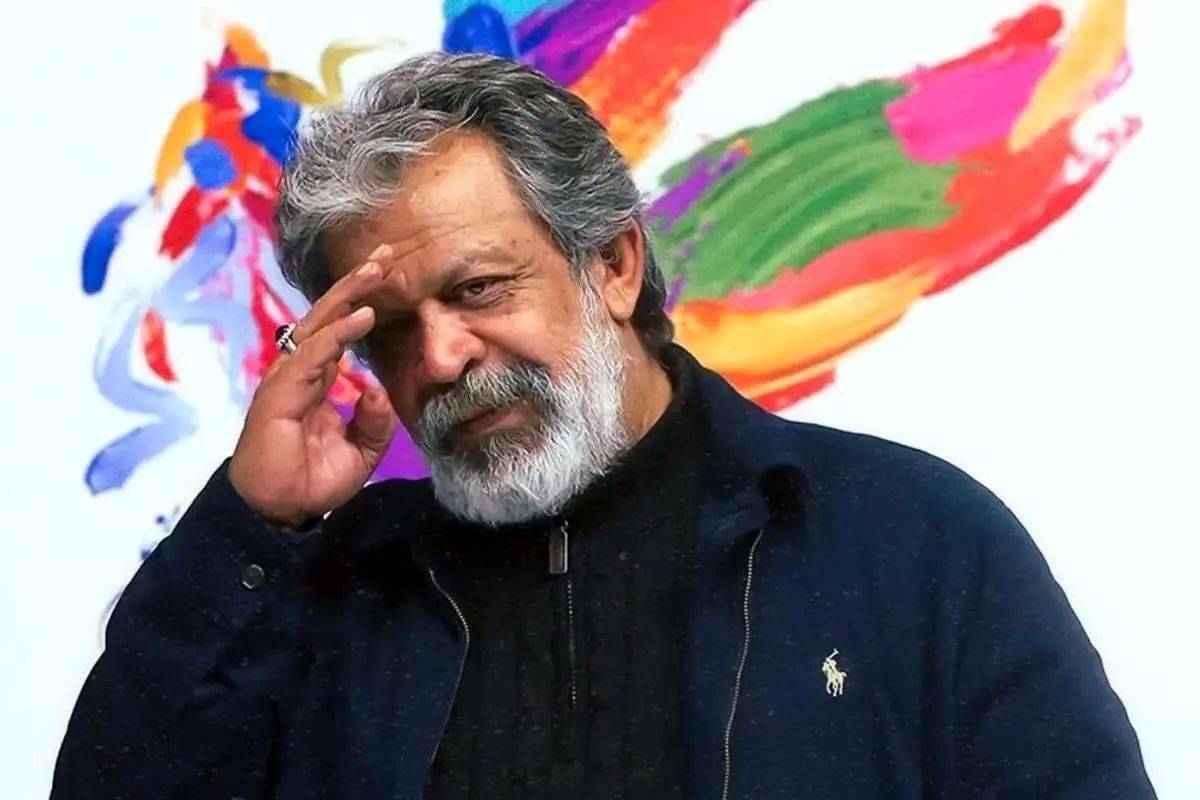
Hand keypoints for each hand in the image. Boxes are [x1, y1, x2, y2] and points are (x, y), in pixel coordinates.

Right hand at [229, 245, 397, 527]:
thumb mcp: (359, 453)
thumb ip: (373, 423)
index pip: (339, 330)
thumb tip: (378, 390)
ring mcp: (288, 379)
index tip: (389, 276)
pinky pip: (313, 354)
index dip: (361, 302)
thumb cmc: (310, 482)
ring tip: (378, 271)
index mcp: (316, 380)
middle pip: (328, 315)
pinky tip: (363, 315)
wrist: (280, 512)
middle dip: (356, 283)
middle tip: (387, 254)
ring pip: (319, 324)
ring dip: (349, 294)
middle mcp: (300, 372)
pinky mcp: (281, 393)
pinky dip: (339, 332)